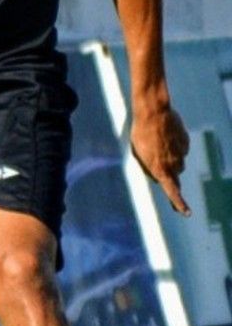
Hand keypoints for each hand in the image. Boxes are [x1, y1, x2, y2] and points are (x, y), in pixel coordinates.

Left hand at [130, 100, 189, 214]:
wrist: (153, 113)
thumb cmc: (140, 134)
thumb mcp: (138, 155)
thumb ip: (148, 168)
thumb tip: (158, 178)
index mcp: (160, 169)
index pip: (172, 191)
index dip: (179, 203)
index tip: (186, 213)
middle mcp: (174, 163)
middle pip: (174, 177)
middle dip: (170, 176)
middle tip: (163, 172)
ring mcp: (182, 152)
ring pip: (178, 163)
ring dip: (170, 160)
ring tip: (157, 146)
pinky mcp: (186, 142)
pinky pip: (181, 149)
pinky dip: (174, 146)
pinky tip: (165, 136)